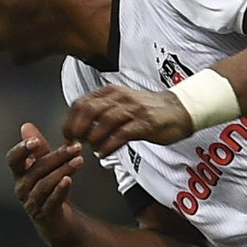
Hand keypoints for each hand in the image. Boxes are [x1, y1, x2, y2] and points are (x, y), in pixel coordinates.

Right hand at [7, 122, 85, 246]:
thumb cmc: (50, 191)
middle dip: (57, 156)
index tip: (35, 141)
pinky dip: (60, 190)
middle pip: (36, 169)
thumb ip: (37, 149)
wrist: (58, 222)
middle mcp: (22, 188)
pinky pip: (51, 200)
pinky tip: (69, 180)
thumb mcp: (45, 167)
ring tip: (79, 160)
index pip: (13, 159)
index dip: (22, 149)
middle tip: (75, 147)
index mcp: (20, 174)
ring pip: (45, 183)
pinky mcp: (45, 215)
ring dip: (63, 170)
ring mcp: (32, 203)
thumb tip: (26, 126)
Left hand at [63, 85, 191, 155]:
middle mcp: (120, 98)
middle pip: (88, 109)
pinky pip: (121, 134)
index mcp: (111, 92)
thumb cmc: (148, 110)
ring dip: (93, 138)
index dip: (70, 121)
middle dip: (77, 128)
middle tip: (75, 143)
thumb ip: (102, 112)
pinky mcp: (144, 123)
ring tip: (92, 148)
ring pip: (104, 121)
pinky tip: (103, 153)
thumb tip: (80, 127)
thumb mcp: (122, 104)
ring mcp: (133, 109)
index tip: (67, 136)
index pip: (81, 103)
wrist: (179, 109)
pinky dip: (108, 146)